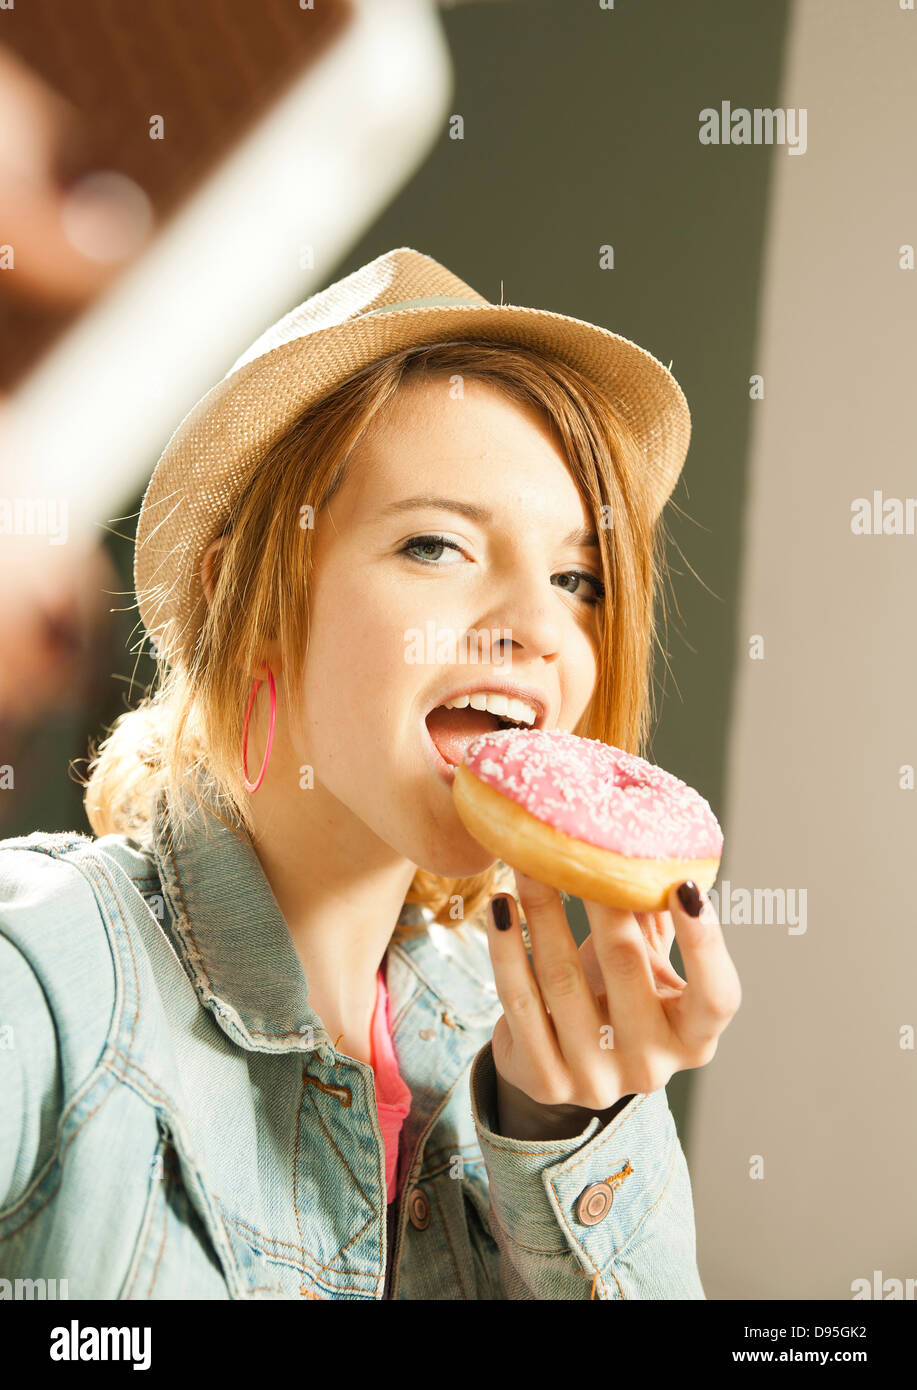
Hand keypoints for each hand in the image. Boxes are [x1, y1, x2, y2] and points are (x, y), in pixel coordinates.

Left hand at [486, 870, 741, 1111]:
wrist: (560, 1062)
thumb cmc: (613, 998)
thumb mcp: (643, 966)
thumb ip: (649, 916)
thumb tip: (640, 839)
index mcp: (693, 1039)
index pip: (716, 996)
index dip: (705, 943)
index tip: (684, 885)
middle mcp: (651, 1067)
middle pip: (627, 971)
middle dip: (602, 902)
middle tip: (578, 846)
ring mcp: (596, 1081)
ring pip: (563, 980)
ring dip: (543, 911)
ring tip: (527, 863)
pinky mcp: (544, 1081)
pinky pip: (519, 1001)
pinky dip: (507, 948)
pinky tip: (500, 907)